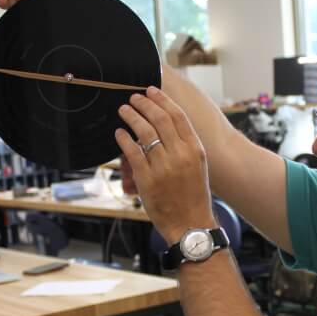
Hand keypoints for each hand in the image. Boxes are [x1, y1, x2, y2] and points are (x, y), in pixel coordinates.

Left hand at [115, 88, 215, 243]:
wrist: (191, 224)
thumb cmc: (194, 196)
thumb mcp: (197, 166)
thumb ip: (184, 145)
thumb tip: (165, 124)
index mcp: (195, 149)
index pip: (177, 116)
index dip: (162, 100)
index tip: (151, 91)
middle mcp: (180, 155)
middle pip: (159, 119)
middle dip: (144, 104)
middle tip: (133, 98)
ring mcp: (163, 167)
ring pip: (144, 132)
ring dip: (131, 117)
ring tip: (123, 110)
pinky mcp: (147, 179)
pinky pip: (131, 152)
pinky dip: (123, 139)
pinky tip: (119, 133)